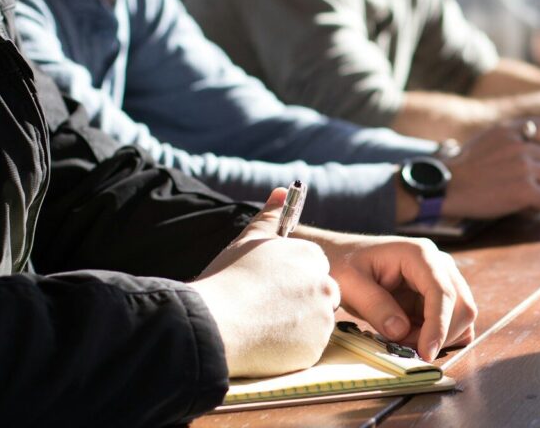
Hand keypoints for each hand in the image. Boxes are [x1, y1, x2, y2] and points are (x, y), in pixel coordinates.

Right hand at [191, 188, 339, 377]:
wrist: (214, 323)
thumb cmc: (228, 279)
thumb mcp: (249, 241)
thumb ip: (270, 216)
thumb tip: (282, 191)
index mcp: (311, 257)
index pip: (314, 268)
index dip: (291, 279)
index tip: (271, 287)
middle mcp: (325, 286)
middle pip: (321, 295)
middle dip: (300, 302)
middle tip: (266, 308)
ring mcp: (322, 319)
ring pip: (315, 323)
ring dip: (296, 325)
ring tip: (262, 325)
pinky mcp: (315, 349)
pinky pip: (308, 348)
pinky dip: (291, 348)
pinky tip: (265, 342)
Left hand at [298, 231, 477, 361]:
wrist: (342, 257)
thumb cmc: (344, 264)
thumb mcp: (350, 284)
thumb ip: (375, 306)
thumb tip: (401, 331)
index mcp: (419, 254)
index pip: (442, 292)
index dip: (439, 325)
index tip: (426, 353)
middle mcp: (439, 264)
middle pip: (462, 306)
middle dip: (439, 335)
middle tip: (404, 347)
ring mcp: (442, 279)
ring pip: (461, 317)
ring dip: (438, 337)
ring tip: (403, 339)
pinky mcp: (439, 295)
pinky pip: (453, 322)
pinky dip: (439, 336)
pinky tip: (413, 337)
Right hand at [441, 118, 539, 218]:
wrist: (446, 187)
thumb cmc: (464, 169)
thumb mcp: (487, 139)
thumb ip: (511, 138)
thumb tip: (537, 150)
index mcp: (510, 130)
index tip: (536, 158)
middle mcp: (520, 145)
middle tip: (530, 185)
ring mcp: (524, 167)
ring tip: (526, 197)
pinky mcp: (524, 189)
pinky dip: (538, 207)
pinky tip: (522, 207)